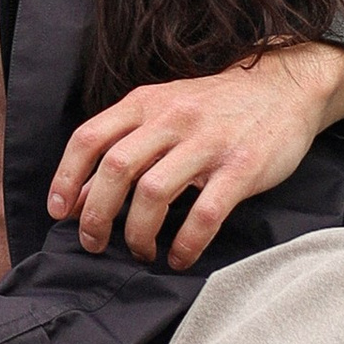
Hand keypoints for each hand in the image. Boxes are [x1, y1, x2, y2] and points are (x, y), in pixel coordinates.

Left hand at [45, 41, 343, 271]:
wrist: (284, 85)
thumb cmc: (215, 106)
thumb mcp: (164, 108)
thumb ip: (126, 140)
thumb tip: (81, 192)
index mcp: (146, 103)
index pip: (90, 138)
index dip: (67, 177)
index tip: (58, 212)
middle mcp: (172, 119)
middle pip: (116, 169)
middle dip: (96, 214)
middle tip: (94, 243)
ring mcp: (208, 143)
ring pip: (154, 192)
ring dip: (138, 232)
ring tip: (141, 252)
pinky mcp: (243, 168)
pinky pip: (205, 213)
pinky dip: (186, 242)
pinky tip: (179, 257)